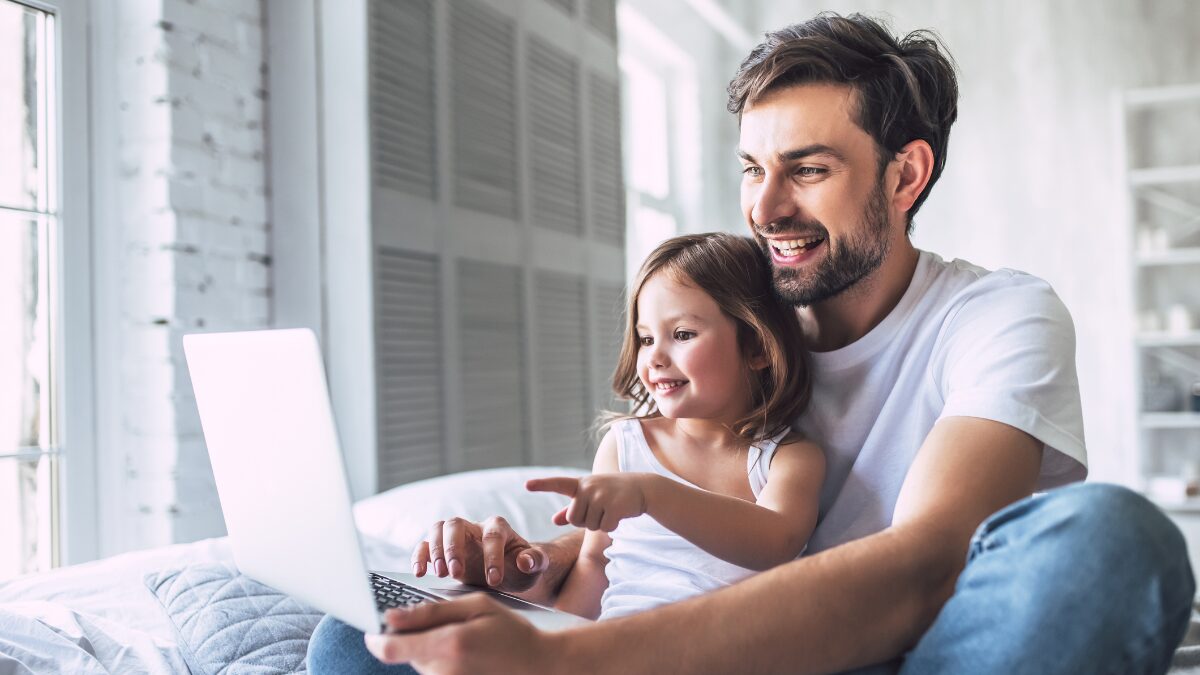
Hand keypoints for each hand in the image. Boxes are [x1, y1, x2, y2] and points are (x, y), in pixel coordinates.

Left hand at [366, 595, 560, 674]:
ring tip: (463, 639)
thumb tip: (390, 617)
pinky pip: (433, 671)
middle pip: (405, 651)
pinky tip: (465, 654)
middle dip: (415, 634)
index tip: (373, 626)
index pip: (389, 648)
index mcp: (448, 644)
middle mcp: (442, 671)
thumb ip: (431, 611)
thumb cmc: (511, 632)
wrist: (538, 666)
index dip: (374, 637)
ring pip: (419, 660)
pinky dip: (441, 659)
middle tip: (446, 623)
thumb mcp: (476, 606)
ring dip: (429, 647)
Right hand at [411, 516, 548, 591]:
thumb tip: (525, 561)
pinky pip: (425, 545)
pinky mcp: (442, 550)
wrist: (508, 575)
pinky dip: (419, 556)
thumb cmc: (521, 568)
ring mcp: (456, 537)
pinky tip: (420, 573)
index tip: (494, 580)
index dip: (492, 556)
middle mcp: (474, 527)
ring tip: (441, 574)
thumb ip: (536, 561)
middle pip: (457, 524)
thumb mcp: (535, 567)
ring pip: (438, 529)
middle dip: (454, 548)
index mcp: (499, 527)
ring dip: (436, 550)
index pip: (492, 535)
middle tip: (456, 572)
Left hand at [526, 474, 651, 531]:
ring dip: (600, 523)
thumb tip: (554, 520)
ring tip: (611, 509)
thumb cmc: (613, 493)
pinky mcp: (614, 505)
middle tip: (601, 509)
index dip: (542, 485)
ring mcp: (601, 495)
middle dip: (586, 520)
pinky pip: (605, 527)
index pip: (558, 483)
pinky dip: (612, 526)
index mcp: (581, 484)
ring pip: (589, 525)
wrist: (643, 488)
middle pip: (574, 518)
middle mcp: (588, 487)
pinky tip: (619, 514)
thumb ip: (572, 509)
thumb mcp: (592, 496)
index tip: (526, 485)